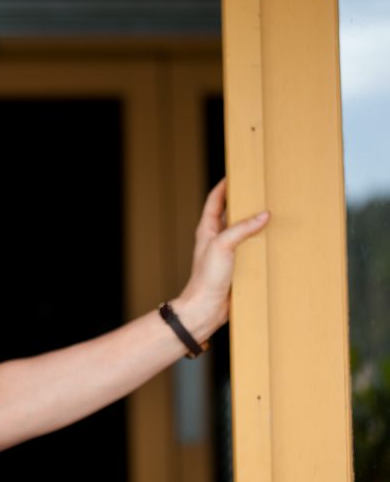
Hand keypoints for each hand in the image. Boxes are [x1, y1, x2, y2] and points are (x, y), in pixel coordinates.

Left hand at [172, 177, 270, 339]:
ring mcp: (227, 253)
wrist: (205, 309)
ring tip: (274, 212)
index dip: (224, 186)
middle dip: (245, 202)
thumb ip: (241, 229)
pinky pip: (251, 250)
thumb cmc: (206, 278)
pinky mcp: (237, 267)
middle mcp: (216, 239)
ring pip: (243, 232)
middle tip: (262, 191)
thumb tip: (263, 214)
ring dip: (256, 224)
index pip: (215, 201)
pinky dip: (262, 244)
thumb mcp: (222, 247)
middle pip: (231, 214)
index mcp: (207, 230)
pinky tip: (276, 242)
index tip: (237, 172)